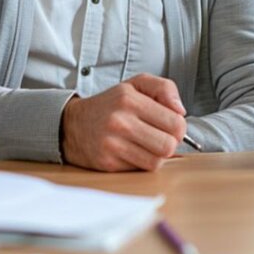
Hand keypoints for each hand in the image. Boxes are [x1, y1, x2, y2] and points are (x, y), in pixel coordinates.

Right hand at [60, 74, 187, 172]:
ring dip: (157, 155)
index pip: (175, 123)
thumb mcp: (136, 84)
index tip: (170, 126)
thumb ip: (164, 88)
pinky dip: (141, 162)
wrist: (72, 124)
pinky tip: (133, 151)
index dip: (179, 127)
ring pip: (156, 161)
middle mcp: (120, 122)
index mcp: (130, 99)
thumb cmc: (111, 104)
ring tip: (148, 145)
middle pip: (168, 145)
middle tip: (161, 137)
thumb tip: (181, 110)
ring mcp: (112, 144)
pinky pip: (140, 169)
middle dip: (170, 143)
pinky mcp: (107, 163)